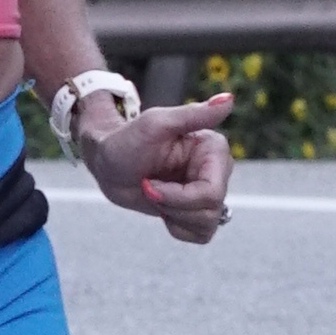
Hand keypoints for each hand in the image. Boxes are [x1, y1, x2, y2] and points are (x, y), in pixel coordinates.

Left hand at [81, 87, 232, 242]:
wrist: (107, 163)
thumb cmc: (127, 139)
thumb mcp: (156, 124)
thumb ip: (193, 114)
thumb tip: (228, 99)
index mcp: (213, 149)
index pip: (211, 193)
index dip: (178, 196)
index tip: (150, 183)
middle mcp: (217, 170)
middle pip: (209, 210)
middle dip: (172, 205)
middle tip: (149, 187)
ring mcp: (208, 191)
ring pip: (207, 225)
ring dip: (173, 215)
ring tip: (156, 194)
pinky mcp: (198, 209)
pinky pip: (201, 234)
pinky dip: (177, 227)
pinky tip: (162, 207)